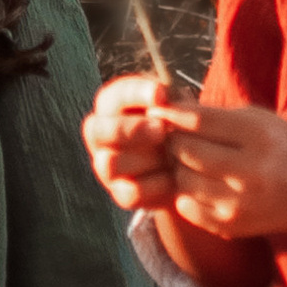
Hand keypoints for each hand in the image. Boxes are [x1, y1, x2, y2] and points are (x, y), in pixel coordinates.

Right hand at [83, 70, 182, 213]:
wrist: (190, 161)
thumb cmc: (178, 122)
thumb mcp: (177, 103)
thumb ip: (169, 98)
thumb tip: (161, 98)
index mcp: (112, 103)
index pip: (114, 95)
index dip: (137, 93)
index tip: (162, 95)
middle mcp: (100, 134)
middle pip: (96, 130)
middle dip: (131, 129)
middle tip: (161, 130)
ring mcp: (105, 166)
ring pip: (109, 163)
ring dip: (144, 159)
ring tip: (170, 156)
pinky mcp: (120, 193)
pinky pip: (130, 192)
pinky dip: (155, 185)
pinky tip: (173, 178)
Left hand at [158, 102, 286, 244]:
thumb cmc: (281, 147)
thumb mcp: (258, 120)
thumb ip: (215, 115)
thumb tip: (167, 107)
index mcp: (260, 138)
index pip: (201, 123)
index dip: (173, 114)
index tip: (157, 109)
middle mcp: (252, 173)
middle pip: (187, 152)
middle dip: (174, 141)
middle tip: (175, 135)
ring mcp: (241, 204)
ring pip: (183, 180)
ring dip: (179, 167)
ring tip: (189, 159)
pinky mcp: (232, 226)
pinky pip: (187, 207)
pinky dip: (185, 193)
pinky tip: (199, 183)